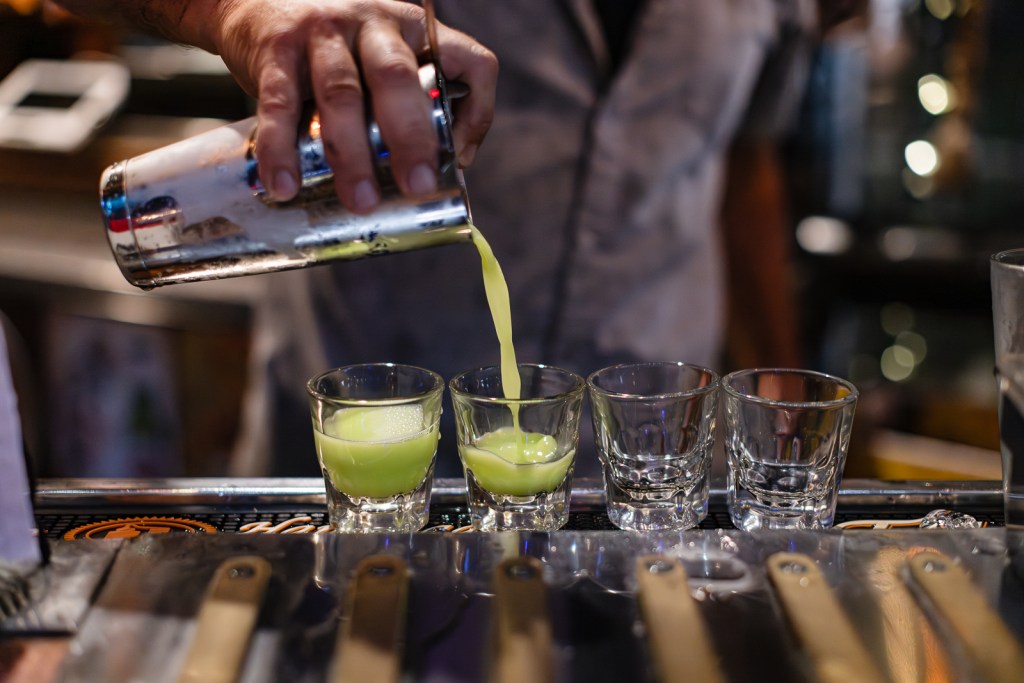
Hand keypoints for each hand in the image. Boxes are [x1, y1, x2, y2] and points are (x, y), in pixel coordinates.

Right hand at [210, 0, 496, 208]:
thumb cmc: (331, 47)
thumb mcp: (380, 59)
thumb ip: (408, 103)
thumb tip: (442, 167)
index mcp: (413, 31)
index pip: (470, 61)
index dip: (477, 113)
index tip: (458, 159)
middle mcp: (374, 23)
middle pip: (398, 78)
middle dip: (411, 138)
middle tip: (417, 187)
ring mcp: (323, 31)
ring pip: (342, 93)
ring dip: (353, 153)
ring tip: (360, 201)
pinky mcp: (276, 48)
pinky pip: (281, 104)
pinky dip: (282, 149)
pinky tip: (285, 185)